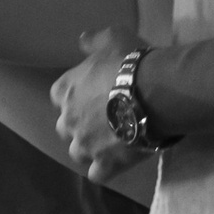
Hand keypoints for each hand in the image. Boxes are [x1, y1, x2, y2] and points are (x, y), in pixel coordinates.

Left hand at [51, 25, 146, 181]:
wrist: (155, 93)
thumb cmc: (130, 62)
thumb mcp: (111, 38)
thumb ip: (93, 40)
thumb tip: (82, 40)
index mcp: (65, 90)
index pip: (59, 97)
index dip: (74, 98)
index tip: (91, 96)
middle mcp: (68, 119)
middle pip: (65, 127)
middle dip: (79, 125)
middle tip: (103, 120)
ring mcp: (85, 144)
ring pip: (77, 152)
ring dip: (89, 149)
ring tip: (110, 144)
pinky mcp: (106, 163)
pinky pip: (97, 174)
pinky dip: (104, 170)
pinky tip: (116, 164)